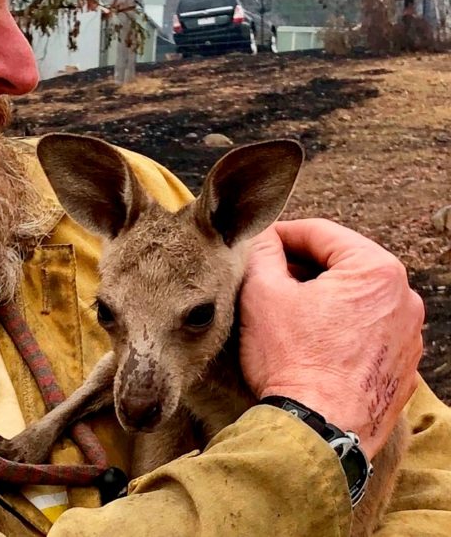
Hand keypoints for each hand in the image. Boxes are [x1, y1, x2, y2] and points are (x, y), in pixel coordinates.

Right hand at [240, 219, 423, 458]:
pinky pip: (367, 331)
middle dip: (302, 267)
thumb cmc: (291, 361)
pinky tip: (309, 343)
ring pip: (355, 298)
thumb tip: (263, 238)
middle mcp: (404, 298)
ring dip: (321, 298)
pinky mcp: (403, 367)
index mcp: (375, 270)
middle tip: (265, 279)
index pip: (320, 233)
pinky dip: (339, 328)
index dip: (280, 234)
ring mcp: (409, 335)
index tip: (256, 244)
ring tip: (284, 314)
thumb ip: (262, 252)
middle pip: (342, 265)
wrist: (318, 432)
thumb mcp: (262, 294)